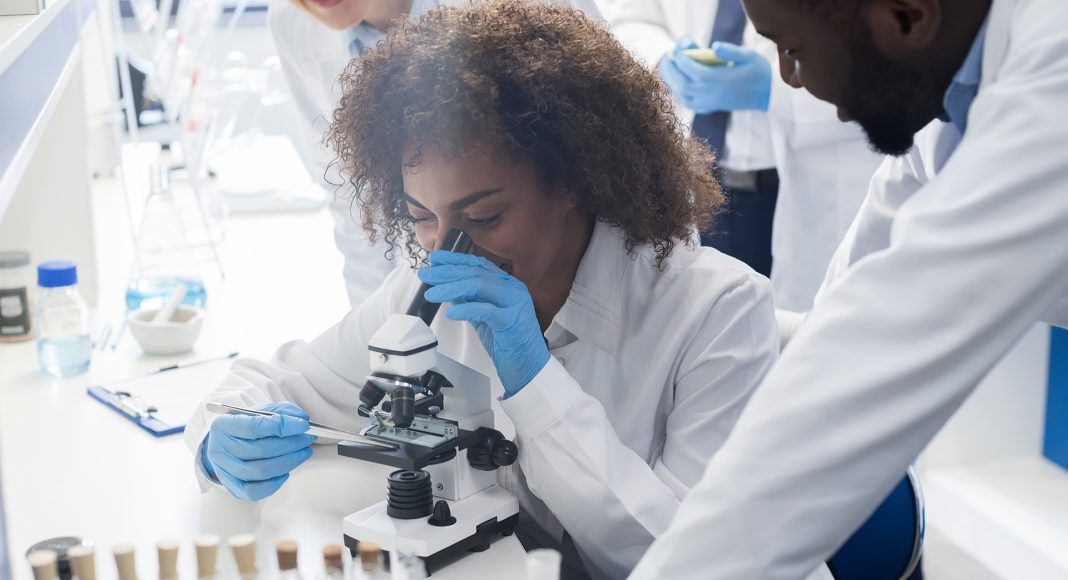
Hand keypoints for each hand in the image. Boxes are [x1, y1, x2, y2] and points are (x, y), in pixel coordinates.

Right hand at [201, 402, 315, 500]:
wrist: (225, 445)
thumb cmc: (244, 427)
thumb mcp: (259, 412)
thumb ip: (281, 411)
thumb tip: (301, 418)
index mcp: (224, 426)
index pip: (255, 426)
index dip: (283, 426)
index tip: (303, 425)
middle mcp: (220, 449)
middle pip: (261, 450)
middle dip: (291, 444)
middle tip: (308, 438)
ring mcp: (225, 471)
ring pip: (262, 470)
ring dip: (290, 461)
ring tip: (303, 452)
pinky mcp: (233, 488)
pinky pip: (256, 491)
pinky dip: (276, 482)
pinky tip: (286, 471)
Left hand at [418, 251, 549, 396]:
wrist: (530, 367)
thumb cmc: (510, 343)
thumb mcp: (485, 317)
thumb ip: (471, 301)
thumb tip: (449, 288)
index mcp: (508, 286)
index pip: (479, 265)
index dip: (455, 260)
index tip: (436, 259)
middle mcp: (513, 290)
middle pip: (476, 273)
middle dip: (447, 272)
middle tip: (427, 274)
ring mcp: (514, 304)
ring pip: (479, 286)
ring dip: (451, 288)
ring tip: (433, 293)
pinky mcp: (512, 321)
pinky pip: (485, 310)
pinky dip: (466, 309)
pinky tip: (451, 312)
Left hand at [658, 38, 771, 113]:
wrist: (766, 95)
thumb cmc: (758, 71)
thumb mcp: (748, 55)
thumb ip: (730, 51)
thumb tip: (714, 45)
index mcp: (720, 79)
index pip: (693, 70)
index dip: (681, 60)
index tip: (676, 50)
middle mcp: (712, 93)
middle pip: (682, 84)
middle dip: (671, 70)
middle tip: (668, 58)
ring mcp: (710, 102)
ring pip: (683, 95)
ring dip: (672, 81)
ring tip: (668, 68)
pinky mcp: (710, 107)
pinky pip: (688, 104)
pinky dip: (678, 94)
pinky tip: (677, 83)